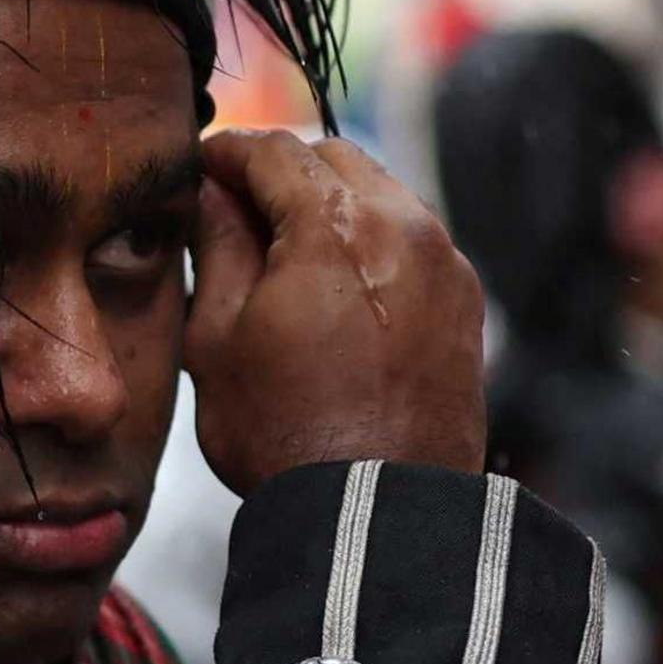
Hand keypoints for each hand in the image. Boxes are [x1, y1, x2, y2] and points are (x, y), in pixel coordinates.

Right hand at [187, 129, 485, 490]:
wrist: (379, 513)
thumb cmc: (286, 435)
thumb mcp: (216, 339)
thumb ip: (214, 247)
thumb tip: (211, 194)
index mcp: (335, 226)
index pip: (272, 150)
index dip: (226, 152)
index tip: (199, 167)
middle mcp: (403, 227)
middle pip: (333, 158)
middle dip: (281, 172)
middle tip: (235, 207)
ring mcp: (444, 262)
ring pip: (378, 193)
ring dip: (329, 204)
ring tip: (284, 251)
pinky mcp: (463, 300)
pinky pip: (410, 239)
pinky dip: (370, 241)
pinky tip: (334, 285)